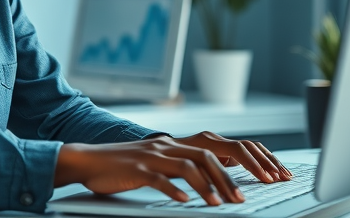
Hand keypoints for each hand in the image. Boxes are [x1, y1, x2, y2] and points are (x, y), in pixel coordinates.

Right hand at [53, 133, 292, 205]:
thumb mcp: (158, 163)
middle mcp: (167, 146)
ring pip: (187, 167)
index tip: (260, 179)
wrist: (89, 160)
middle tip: (243, 199)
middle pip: (207, 157)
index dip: (241, 162)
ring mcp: (152, 156)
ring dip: (207, 186)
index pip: (217, 149)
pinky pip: (159, 179)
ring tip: (220, 204)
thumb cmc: (125, 166)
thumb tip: (213, 177)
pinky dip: (174, 190)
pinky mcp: (136, 169)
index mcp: (176, 144)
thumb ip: (184, 166)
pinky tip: (185, 202)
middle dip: (228, 179)